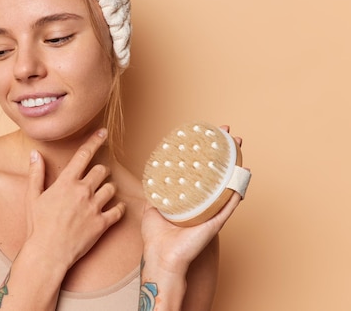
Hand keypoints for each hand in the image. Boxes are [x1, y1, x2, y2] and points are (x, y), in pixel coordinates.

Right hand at [23, 129, 125, 269]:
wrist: (47, 253)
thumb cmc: (37, 226)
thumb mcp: (32, 197)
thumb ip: (36, 173)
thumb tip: (35, 154)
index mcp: (66, 182)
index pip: (83, 155)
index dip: (95, 140)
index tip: (104, 132)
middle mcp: (82, 191)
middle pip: (101, 170)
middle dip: (100, 171)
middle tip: (96, 177)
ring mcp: (94, 207)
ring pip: (111, 188)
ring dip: (108, 188)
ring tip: (102, 193)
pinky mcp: (102, 224)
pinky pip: (118, 210)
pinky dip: (119, 208)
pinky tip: (115, 209)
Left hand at [140, 125, 246, 273]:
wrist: (161, 257)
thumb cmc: (156, 238)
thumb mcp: (151, 208)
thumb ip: (154, 194)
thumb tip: (151, 179)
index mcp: (190, 200)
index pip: (201, 173)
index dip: (206, 155)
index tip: (210, 137)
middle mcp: (203, 204)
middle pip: (218, 174)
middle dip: (225, 153)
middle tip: (230, 135)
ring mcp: (211, 212)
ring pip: (227, 184)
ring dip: (235, 164)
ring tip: (239, 146)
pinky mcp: (216, 222)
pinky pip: (230, 203)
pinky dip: (237, 190)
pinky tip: (243, 176)